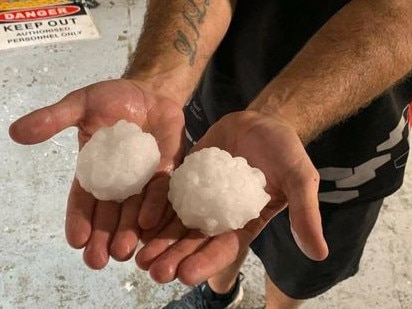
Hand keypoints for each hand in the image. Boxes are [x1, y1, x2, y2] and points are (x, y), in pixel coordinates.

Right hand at [9, 79, 184, 268]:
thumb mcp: (81, 105)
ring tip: (122, 252)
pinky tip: (147, 223)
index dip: (79, 220)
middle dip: (103, 237)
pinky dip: (154, 206)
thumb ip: (54, 119)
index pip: (84, 200)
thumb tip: (16, 132)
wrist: (150, 91)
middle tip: (98, 261)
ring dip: (127, 231)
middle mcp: (119, 181)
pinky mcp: (166, 171)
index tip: (76, 241)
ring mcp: (144, 179)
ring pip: (134, 210)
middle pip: (109, 214)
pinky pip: (161, 191)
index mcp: (95, 171)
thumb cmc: (113, 99)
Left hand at [136, 110, 328, 284]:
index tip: (186, 275)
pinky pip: (168, 195)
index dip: (206, 262)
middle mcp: (220, 215)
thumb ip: (306, 213)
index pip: (224, 248)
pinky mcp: (187, 177)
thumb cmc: (284, 150)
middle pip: (194, 241)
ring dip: (159, 241)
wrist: (262, 121)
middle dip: (174, 257)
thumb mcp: (299, 178)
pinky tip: (137, 222)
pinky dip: (154, 209)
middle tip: (153, 272)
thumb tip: (320, 254)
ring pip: (176, 223)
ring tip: (138, 256)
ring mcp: (201, 197)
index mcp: (244, 222)